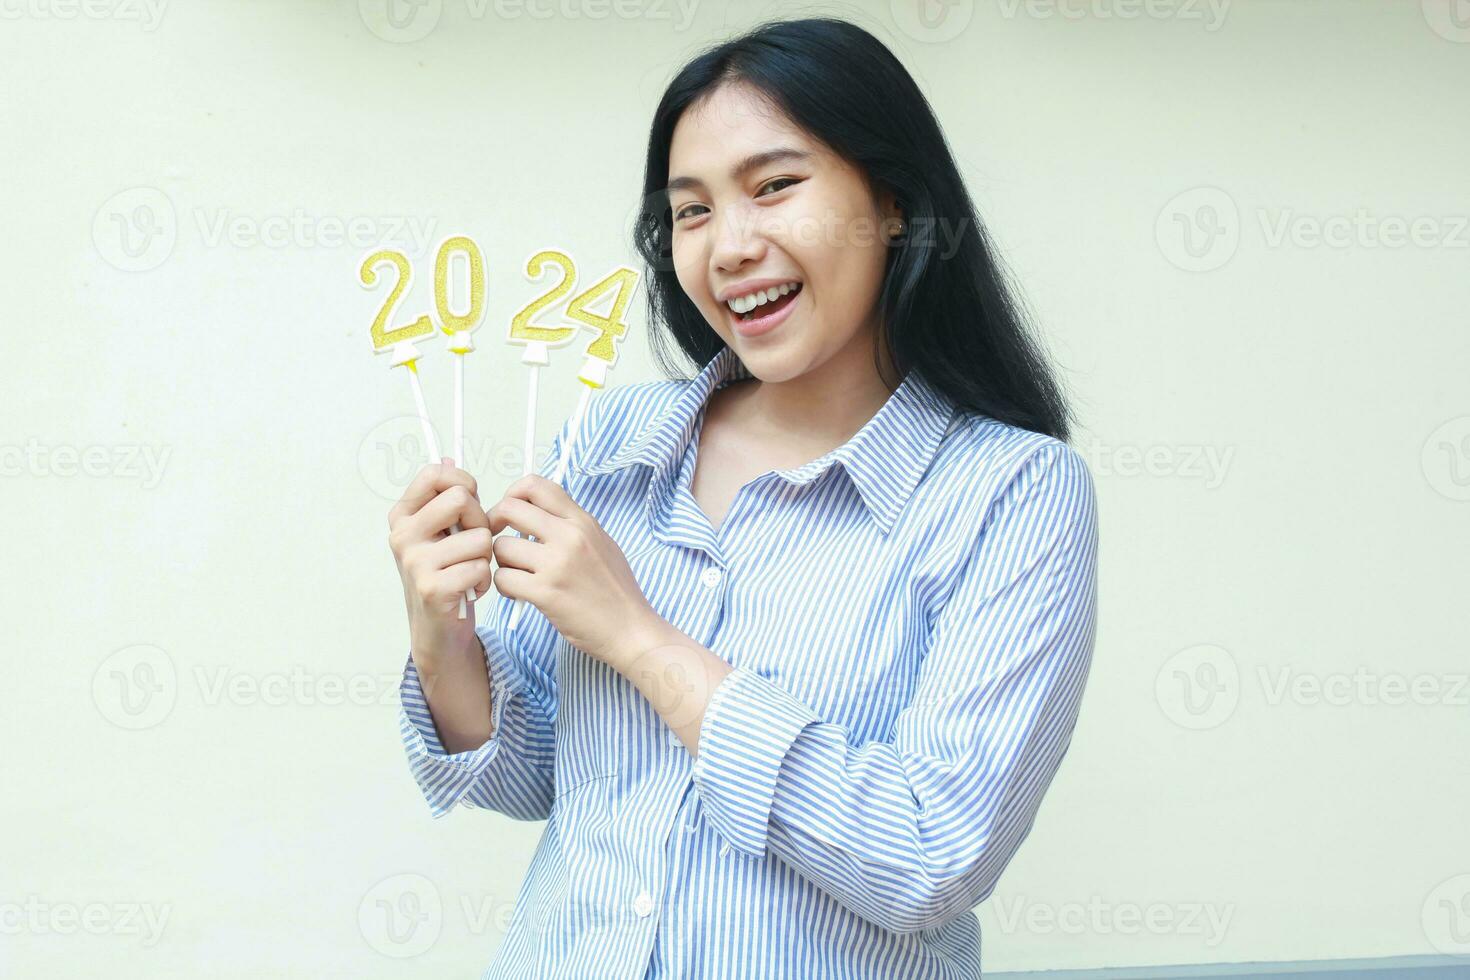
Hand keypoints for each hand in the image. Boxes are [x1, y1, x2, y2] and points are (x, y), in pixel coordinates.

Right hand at [387, 459, 493, 663]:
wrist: (438, 628)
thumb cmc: (446, 573)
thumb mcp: (441, 532)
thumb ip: (446, 498)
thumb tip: (447, 458)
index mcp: (403, 515)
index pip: (436, 474)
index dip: (464, 483)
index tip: (469, 503)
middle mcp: (402, 535)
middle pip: (461, 499)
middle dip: (480, 521)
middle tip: (473, 544)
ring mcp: (414, 562)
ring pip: (480, 537)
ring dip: (486, 556)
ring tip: (469, 571)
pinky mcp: (432, 587)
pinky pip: (480, 567)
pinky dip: (484, 580)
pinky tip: (469, 590)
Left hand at [488, 474, 661, 667]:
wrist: (631, 629)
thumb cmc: (617, 591)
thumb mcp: (602, 544)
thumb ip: (572, 526)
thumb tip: (539, 514)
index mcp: (582, 521)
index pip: (535, 485)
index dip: (512, 494)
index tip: (510, 513)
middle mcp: (569, 536)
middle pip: (509, 509)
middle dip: (494, 524)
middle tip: (501, 542)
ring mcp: (556, 564)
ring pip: (501, 547)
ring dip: (502, 562)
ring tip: (518, 575)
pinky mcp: (545, 593)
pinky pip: (503, 578)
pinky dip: (505, 587)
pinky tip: (520, 594)